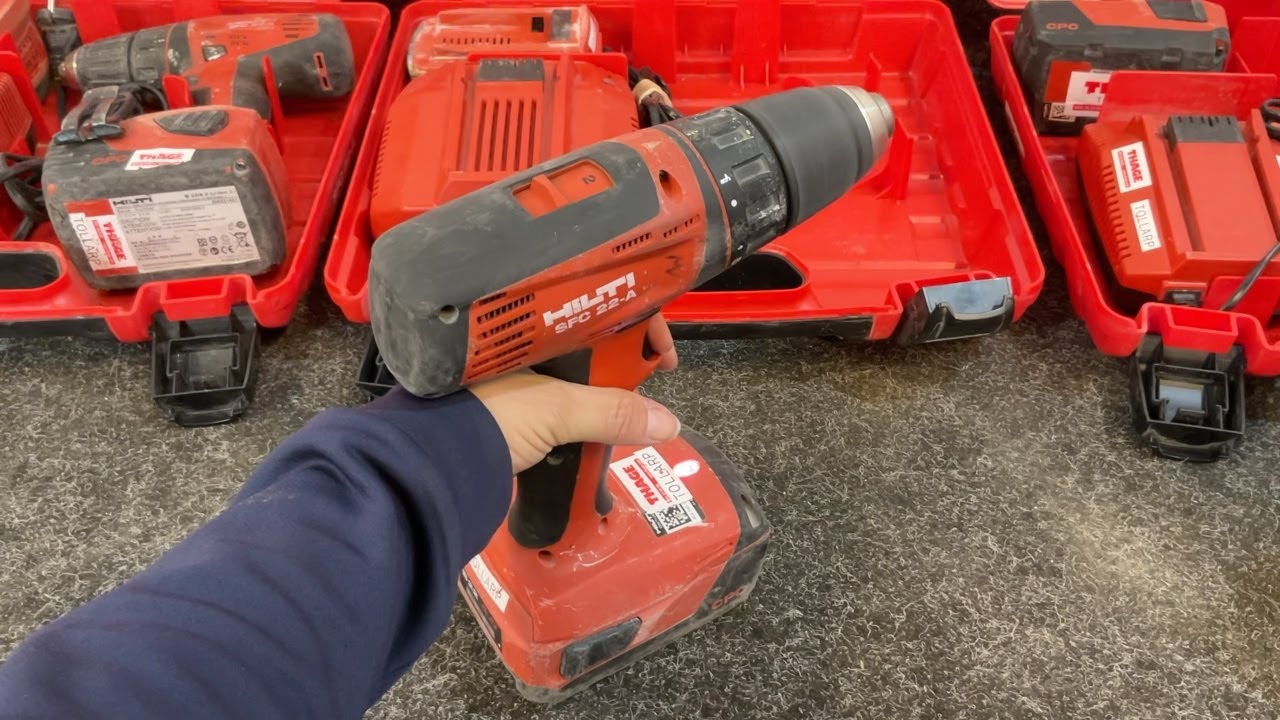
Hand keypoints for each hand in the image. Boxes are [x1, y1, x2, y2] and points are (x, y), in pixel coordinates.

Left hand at [472, 316, 679, 472]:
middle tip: (651, 378)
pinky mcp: (514, 414)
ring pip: (576, 378)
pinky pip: (561, 407)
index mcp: (532, 330)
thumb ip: (610, 412)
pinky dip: (581, 417)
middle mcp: (524, 348)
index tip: (661, 350)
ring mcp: (517, 381)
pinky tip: (594, 430)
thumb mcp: (555, 410)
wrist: (430, 466)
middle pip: (591, 345)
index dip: (635, 321)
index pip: (595, 306)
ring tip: (628, 411)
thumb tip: (665, 422)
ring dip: (603, 394)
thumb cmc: (481, 418)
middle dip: (623, 362)